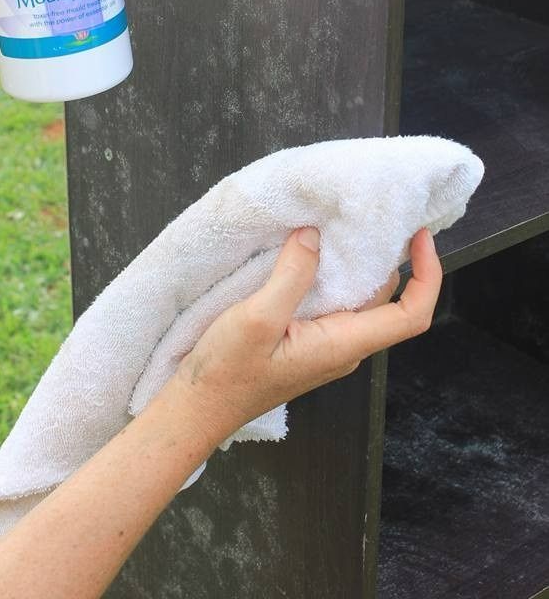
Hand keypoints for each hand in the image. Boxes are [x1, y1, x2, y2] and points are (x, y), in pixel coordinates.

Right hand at [174, 228, 440, 442]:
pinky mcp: (304, 340)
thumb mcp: (257, 318)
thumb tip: (314, 236)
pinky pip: (332, 302)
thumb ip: (292, 276)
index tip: (420, 235)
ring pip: (359, 300)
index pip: (410, 314)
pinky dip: (333, 273)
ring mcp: (324, 345)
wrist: (197, 409)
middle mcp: (343, 346)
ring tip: (344, 223)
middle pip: (387, 301)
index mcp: (343, 344)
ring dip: (359, 263)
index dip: (427, 275)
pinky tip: (312, 250)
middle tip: (377, 214)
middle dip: (392, 258)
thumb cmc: (227, 373)